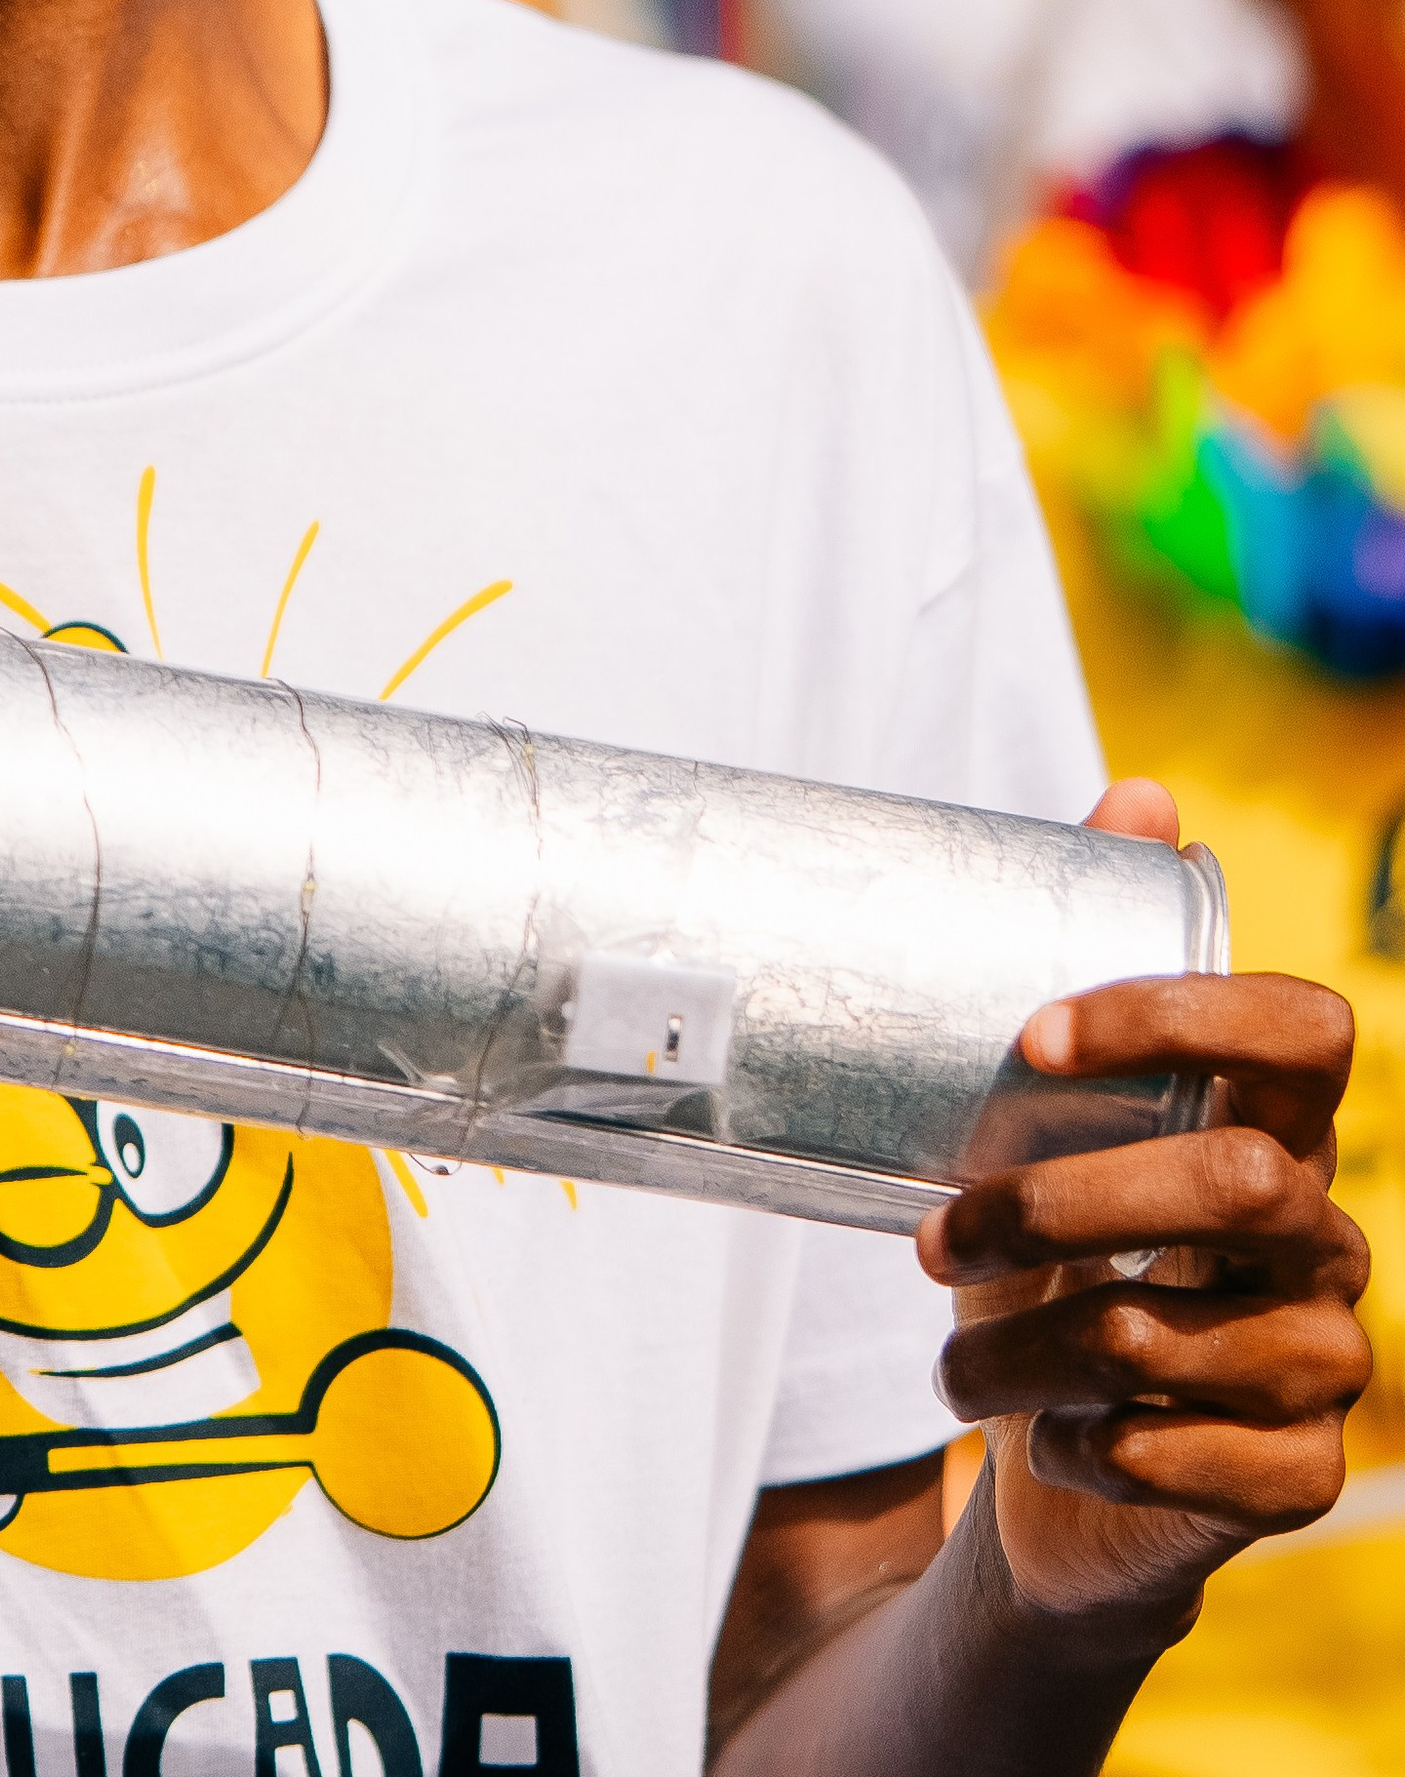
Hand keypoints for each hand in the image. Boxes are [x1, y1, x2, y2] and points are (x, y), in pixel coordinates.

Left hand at [923, 779, 1368, 1643]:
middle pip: (1238, 1181)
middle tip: (938, 1234)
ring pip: (1163, 1334)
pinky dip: (1076, 1444)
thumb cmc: (1056, 1261)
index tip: (1035, 1038)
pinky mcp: (1297, 1473)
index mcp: (1277, 1124)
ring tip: (950, 1361)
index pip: (1305, 1029)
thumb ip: (1090, 965)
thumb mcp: (1051, 1125)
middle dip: (1064, 1203)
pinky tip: (1047, 1436)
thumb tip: (1145, 791)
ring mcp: (1325, 1357)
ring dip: (1021, 1351)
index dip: (1183, 1015)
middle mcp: (1322, 1233)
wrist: (1059, 1454)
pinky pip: (1173, 1453)